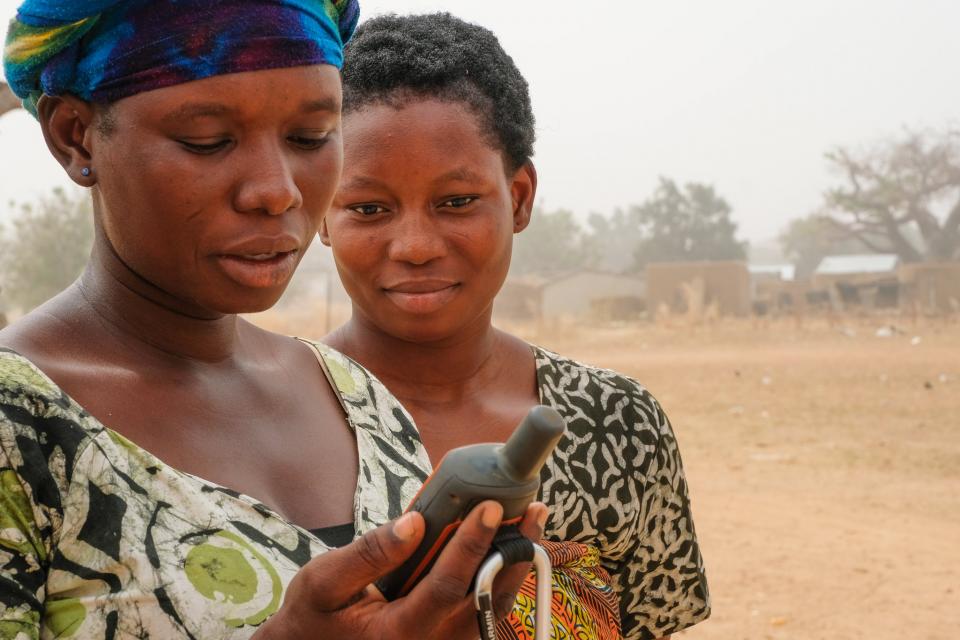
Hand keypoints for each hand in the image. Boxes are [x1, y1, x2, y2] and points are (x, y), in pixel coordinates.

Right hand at [254, 500, 547, 639]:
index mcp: (397, 633)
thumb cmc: (314, 617)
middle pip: (485, 599)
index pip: (446, 586)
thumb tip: (415, 522)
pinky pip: (485, 613)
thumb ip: (370, 553)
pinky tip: (510, 545)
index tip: (490, 506)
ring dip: (515, 562)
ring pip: (493, 608)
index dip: (471, 544)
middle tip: (532, 508)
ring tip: (531, 520)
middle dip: (513, 550)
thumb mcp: (324, 582)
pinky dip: (501, 577)